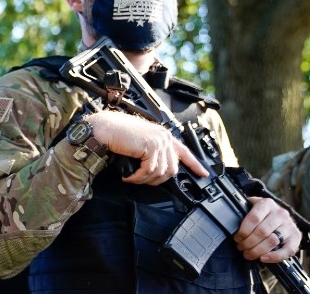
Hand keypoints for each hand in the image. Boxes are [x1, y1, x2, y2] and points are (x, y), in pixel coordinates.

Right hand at [88, 110, 207, 184]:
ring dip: (145, 180)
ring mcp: (159, 141)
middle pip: (172, 168)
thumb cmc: (117, 134)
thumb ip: (153, 150)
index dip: (195, 164)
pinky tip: (129, 177)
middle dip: (157, 180)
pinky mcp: (151, 147)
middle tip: (141, 181)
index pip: (185, 151)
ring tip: (133, 178)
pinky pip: (149, 171)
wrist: (105, 129)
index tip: (203, 174)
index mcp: (163, 135)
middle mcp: (164, 137)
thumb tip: (159, 169)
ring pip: (161, 172)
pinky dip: (138, 178)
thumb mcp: (141, 142)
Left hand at [233, 197, 301, 263]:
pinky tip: (264, 258)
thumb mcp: (251, 206)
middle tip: (241, 248)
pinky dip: (275, 257)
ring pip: (273, 241)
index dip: (243, 231)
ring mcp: (289, 225)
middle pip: (262, 232)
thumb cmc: (261, 212)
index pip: (254, 218)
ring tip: (249, 254)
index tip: (237, 238)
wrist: (279, 213)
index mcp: (267, 203)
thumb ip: (242, 212)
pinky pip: (288, 250)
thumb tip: (227, 220)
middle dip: (248, 243)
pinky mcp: (296, 236)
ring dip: (258, 251)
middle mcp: (280, 213)